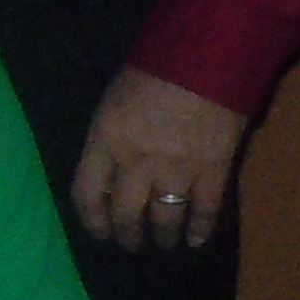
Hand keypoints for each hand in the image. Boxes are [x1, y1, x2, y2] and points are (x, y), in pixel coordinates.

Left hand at [69, 68, 245, 252]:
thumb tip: (109, 171)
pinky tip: (196, 240)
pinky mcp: (213, 168)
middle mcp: (136, 161)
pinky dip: (200, 229)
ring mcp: (176, 168)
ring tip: (163, 244)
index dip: (91, 219)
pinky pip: (204, 209)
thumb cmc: (153, 69)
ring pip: (164, 218)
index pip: (86, 193)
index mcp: (104, 140)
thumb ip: (109, 138)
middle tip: (131, 245)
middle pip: (125, 213)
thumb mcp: (113, 101)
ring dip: (162, 237)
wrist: (205, 55)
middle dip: (127, 235)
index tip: (99, 232)